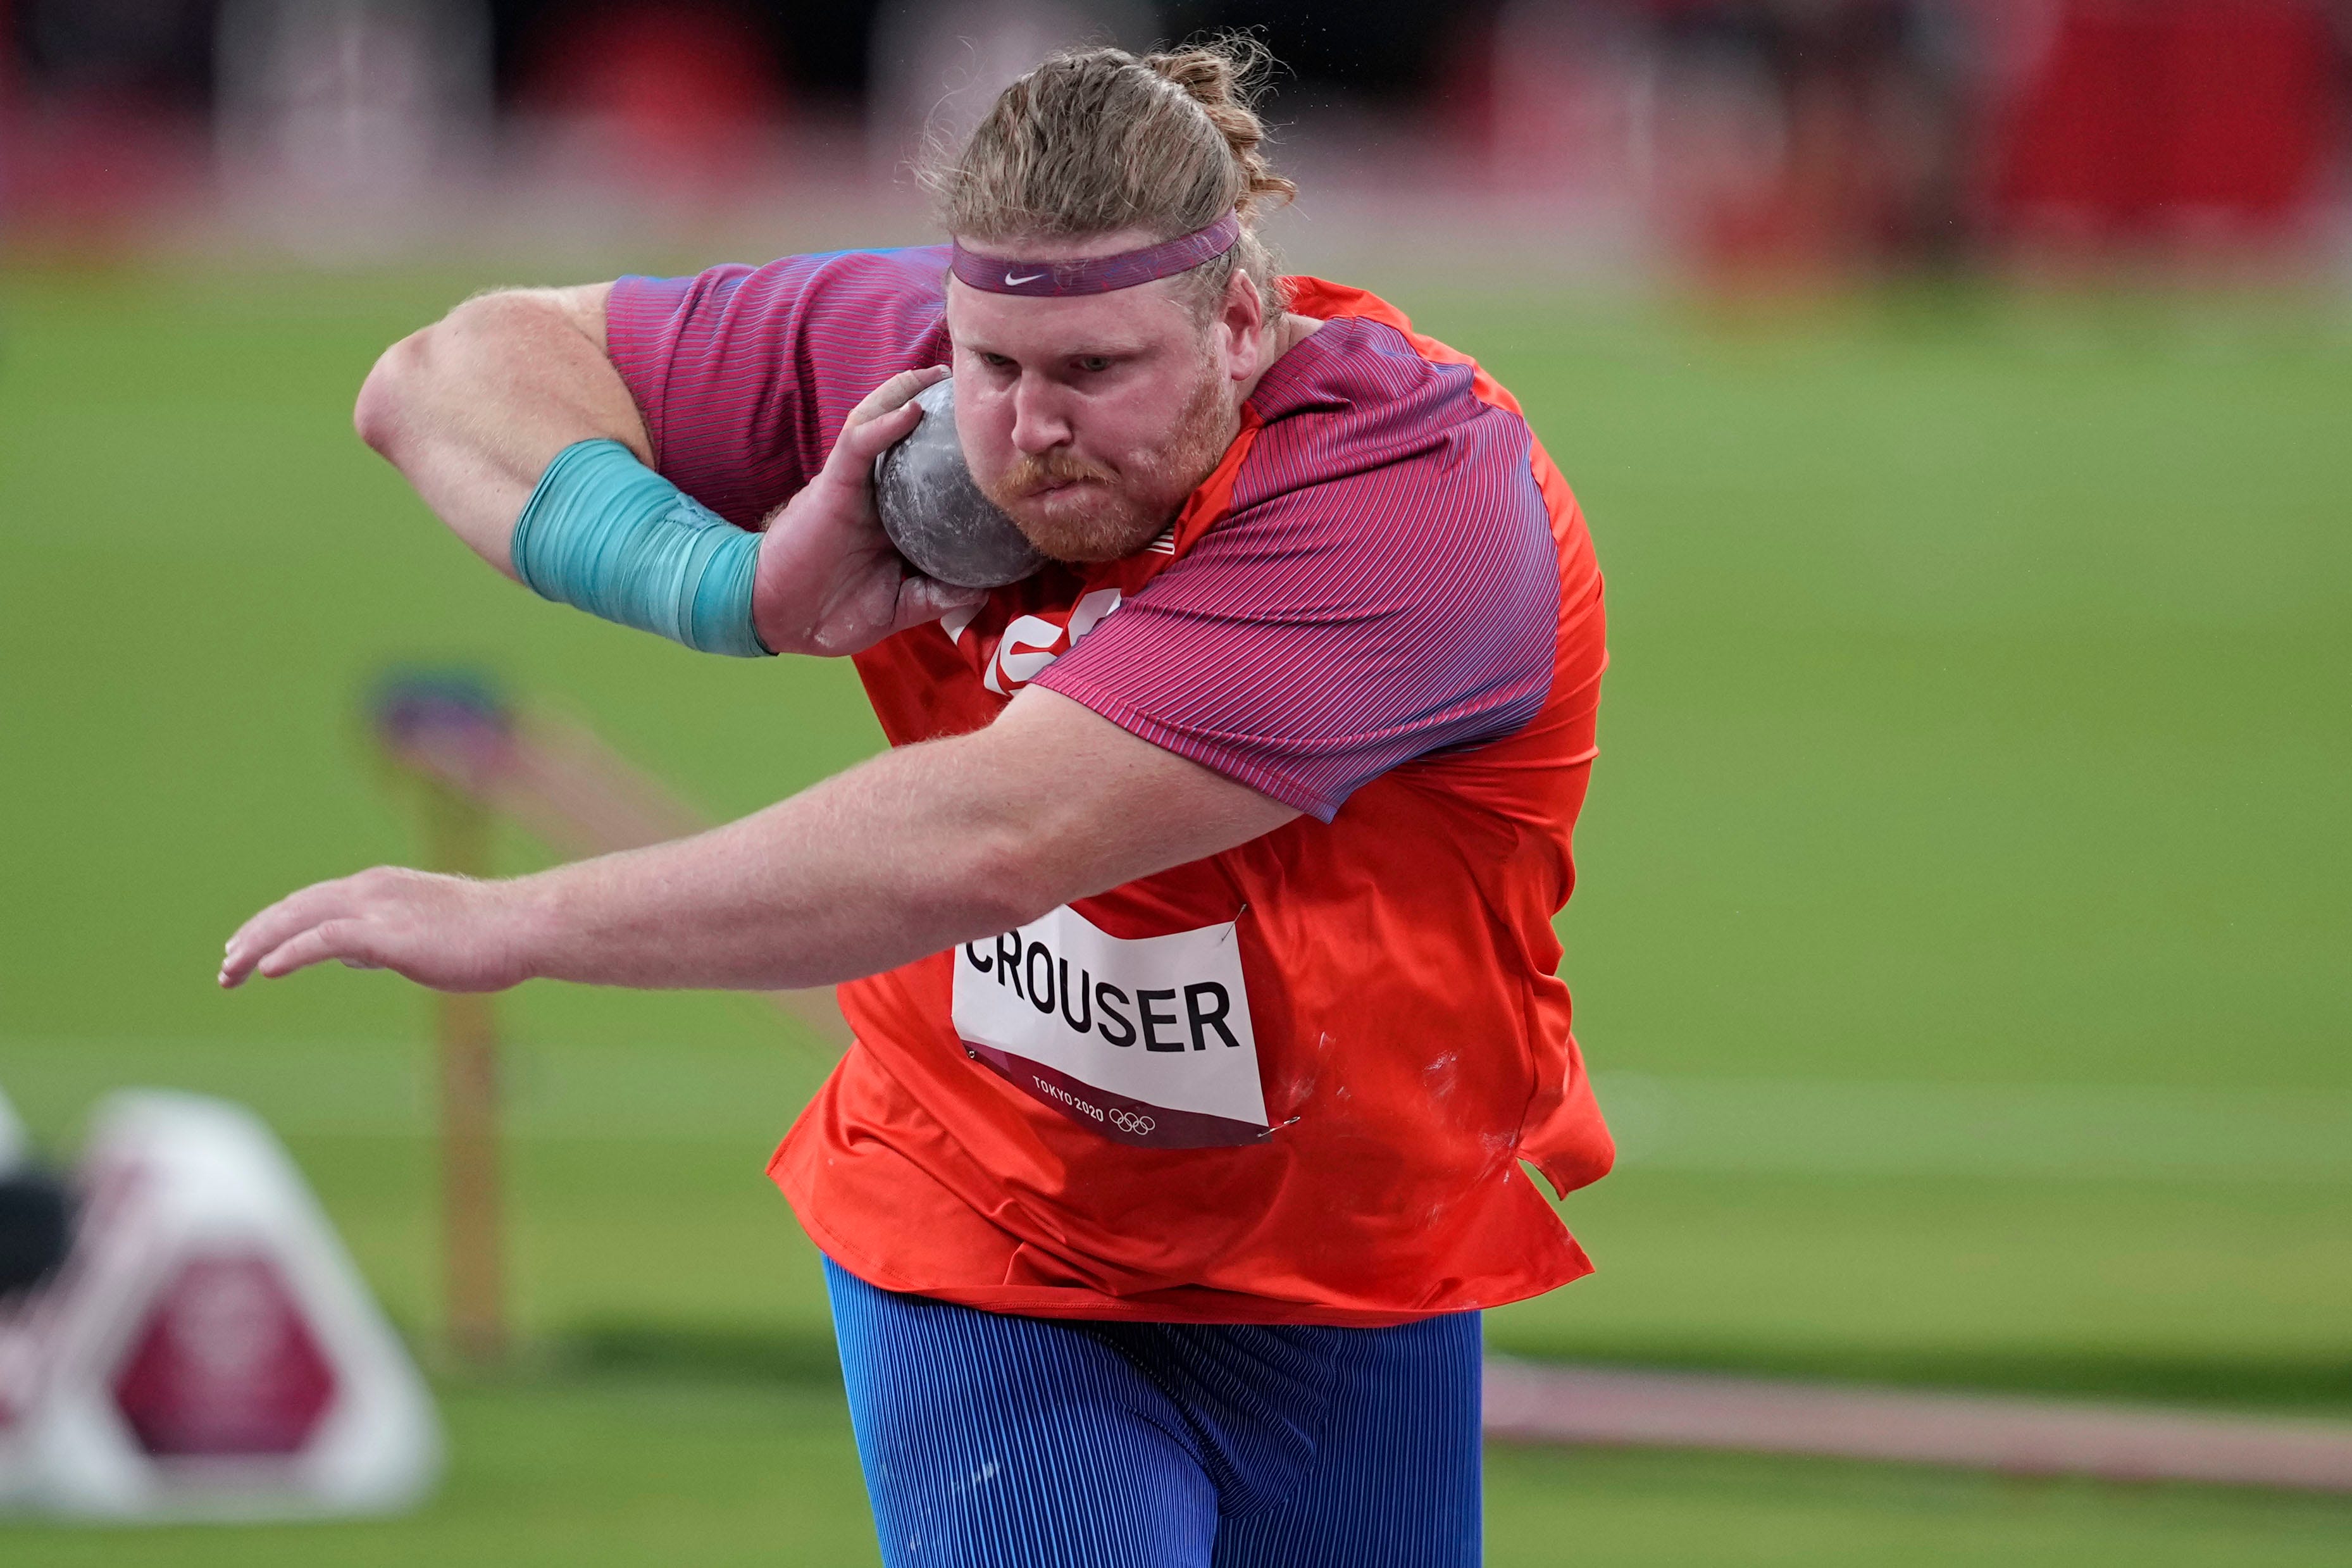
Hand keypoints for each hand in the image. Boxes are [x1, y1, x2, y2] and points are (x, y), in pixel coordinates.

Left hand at [219, 867, 535, 992]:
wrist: (524, 926)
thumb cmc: (490, 935)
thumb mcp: (427, 935)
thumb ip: (384, 941)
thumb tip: (350, 954)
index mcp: (383, 887)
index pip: (315, 903)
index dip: (277, 924)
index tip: (251, 948)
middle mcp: (372, 889)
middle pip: (295, 908)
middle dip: (255, 935)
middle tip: (225, 964)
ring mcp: (377, 907)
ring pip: (299, 920)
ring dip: (259, 945)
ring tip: (230, 970)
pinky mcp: (386, 932)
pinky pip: (323, 940)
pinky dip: (291, 952)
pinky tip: (267, 969)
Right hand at [751, 365, 988, 656]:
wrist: (784, 620)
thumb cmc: (835, 612)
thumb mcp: (902, 605)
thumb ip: (941, 594)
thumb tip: (986, 590)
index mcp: (894, 517)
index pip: (928, 472)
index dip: (954, 449)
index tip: (994, 439)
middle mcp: (876, 492)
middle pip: (905, 436)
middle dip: (933, 405)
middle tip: (971, 385)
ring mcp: (855, 484)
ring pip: (879, 423)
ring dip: (907, 394)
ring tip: (939, 375)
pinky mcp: (834, 483)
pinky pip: (858, 442)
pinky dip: (884, 422)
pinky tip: (912, 408)